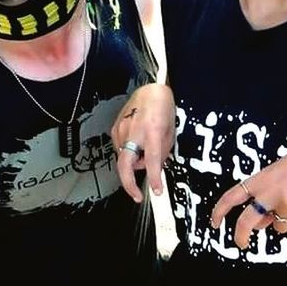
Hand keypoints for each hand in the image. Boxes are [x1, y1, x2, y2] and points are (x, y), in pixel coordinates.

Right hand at [110, 83, 175, 202]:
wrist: (150, 90)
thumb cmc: (162, 107)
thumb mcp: (171, 131)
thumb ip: (163, 151)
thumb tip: (156, 167)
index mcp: (152, 132)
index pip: (152, 161)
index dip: (154, 179)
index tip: (157, 191)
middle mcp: (134, 132)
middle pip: (125, 166)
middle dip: (129, 184)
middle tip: (136, 195)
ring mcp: (122, 130)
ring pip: (124, 158)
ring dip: (134, 162)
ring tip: (145, 152)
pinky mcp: (115, 129)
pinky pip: (121, 148)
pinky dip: (129, 151)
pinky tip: (137, 143)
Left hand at [210, 135, 286, 248]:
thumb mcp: (276, 176)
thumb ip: (265, 199)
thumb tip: (257, 226)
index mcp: (259, 180)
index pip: (231, 196)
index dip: (219, 211)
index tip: (214, 224)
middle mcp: (269, 192)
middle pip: (246, 221)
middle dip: (241, 236)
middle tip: (241, 244)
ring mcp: (286, 202)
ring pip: (279, 227)